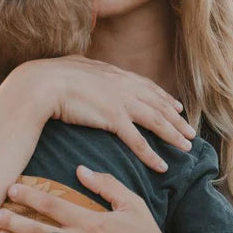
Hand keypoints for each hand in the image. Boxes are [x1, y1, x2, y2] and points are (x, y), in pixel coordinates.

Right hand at [14, 56, 195, 172]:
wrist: (41, 84)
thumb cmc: (49, 77)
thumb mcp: (73, 66)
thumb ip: (85, 70)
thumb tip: (81, 67)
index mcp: (113, 73)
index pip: (146, 86)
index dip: (164, 97)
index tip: (177, 106)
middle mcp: (123, 85)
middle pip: (158, 104)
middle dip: (177, 119)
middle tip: (191, 131)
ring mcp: (120, 101)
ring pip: (156, 121)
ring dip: (173, 135)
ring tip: (187, 148)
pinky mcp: (113, 118)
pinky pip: (138, 141)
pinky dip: (151, 154)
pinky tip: (162, 166)